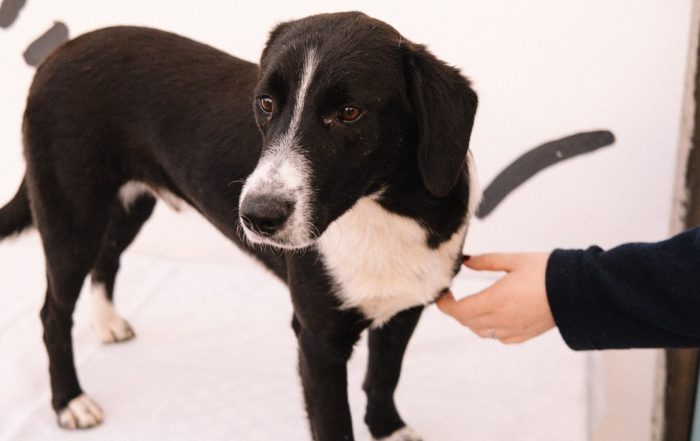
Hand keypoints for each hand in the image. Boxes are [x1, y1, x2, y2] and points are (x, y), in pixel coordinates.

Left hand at [436, 253, 555, 343]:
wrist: (579, 291)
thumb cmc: (548, 272)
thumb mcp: (514, 260)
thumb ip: (487, 261)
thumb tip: (467, 261)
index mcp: (496, 300)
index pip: (458, 310)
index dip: (445, 304)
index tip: (442, 294)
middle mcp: (502, 319)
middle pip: (466, 322)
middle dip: (456, 310)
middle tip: (453, 296)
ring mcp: (514, 329)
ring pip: (481, 331)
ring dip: (471, 320)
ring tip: (472, 304)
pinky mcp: (525, 335)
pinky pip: (499, 337)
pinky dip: (490, 329)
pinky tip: (494, 317)